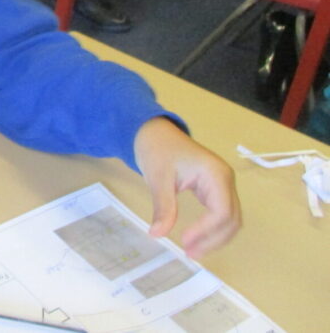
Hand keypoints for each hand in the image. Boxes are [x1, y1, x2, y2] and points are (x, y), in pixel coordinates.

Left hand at [134, 117, 240, 258]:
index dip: (206, 230)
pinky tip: (196, 239)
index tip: (185, 242)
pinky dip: (213, 229)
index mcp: (215, 174)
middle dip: (213, 239)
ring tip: (192, 251)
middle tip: (190, 253)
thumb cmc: (157, 150)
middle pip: (231, 219)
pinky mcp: (215, 189)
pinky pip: (221, 214)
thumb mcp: (158, 178)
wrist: (155, 132)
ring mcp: (223, 184)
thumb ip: (162, 207)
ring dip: (215, 238)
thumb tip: (158, 234)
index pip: (221, 211)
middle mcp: (225, 180)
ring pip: (230, 219)